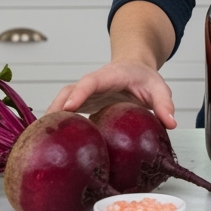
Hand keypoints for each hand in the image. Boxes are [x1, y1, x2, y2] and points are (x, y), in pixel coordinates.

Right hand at [46, 61, 177, 127]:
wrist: (135, 69)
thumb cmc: (145, 78)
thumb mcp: (159, 87)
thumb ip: (165, 103)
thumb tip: (171, 123)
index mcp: (110, 76)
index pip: (91, 81)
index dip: (79, 93)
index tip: (69, 106)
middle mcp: (92, 84)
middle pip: (69, 91)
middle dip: (56, 106)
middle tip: (46, 127)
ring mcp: (85, 94)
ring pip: (62, 101)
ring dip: (51, 117)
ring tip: (39, 138)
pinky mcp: (82, 104)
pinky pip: (65, 111)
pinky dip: (56, 123)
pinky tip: (48, 141)